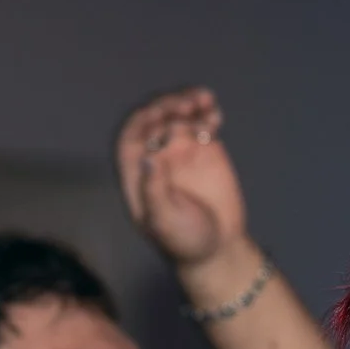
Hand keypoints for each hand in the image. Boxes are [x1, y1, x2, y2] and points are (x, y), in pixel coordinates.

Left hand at [115, 86, 249, 266]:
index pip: (131, 138)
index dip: (142, 123)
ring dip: (189, 103)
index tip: (158, 117)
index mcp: (137, 172)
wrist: (217, 247)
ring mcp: (181, 150)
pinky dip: (208, 114)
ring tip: (204, 101)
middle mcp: (157, 156)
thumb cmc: (183, 240)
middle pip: (156, 121)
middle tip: (186, 106)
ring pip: (180, 116)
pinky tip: (215, 113)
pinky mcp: (206, 149)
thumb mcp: (163, 220)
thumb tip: (147, 159)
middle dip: (168, 108)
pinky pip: (203, 123)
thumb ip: (154, 191)